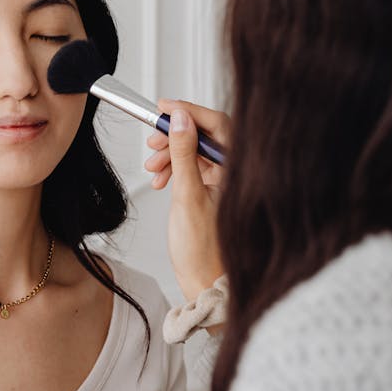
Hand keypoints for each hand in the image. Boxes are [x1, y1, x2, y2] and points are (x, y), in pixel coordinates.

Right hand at [144, 99, 228, 300]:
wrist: (205, 284)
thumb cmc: (203, 251)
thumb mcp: (187, 195)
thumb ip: (184, 154)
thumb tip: (180, 119)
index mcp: (239, 171)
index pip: (217, 124)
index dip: (189, 111)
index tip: (164, 106)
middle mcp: (236, 172)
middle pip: (205, 135)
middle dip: (175, 135)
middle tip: (153, 140)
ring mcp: (225, 181)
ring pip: (196, 150)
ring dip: (171, 153)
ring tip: (153, 167)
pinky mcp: (214, 190)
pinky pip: (193, 166)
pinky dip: (175, 168)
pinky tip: (161, 180)